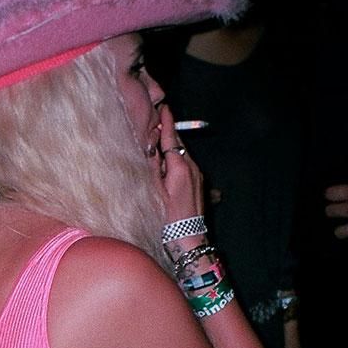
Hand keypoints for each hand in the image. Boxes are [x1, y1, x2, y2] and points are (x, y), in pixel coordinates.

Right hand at [157, 104, 204, 223]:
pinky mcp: (198, 184)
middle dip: (167, 132)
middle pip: (177, 145)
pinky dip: (175, 160)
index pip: (171, 139)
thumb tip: (150, 149)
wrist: (189, 239)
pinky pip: (185, 165)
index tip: (163, 108)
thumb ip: (152, 168)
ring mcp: (197, 176)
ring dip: (171, 147)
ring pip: (181, 155)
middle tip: (157, 120)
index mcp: (180, 167)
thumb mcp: (154, 192)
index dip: (166, 123)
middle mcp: (191, 168)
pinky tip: (167, 165)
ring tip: (159, 142)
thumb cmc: (169, 220)